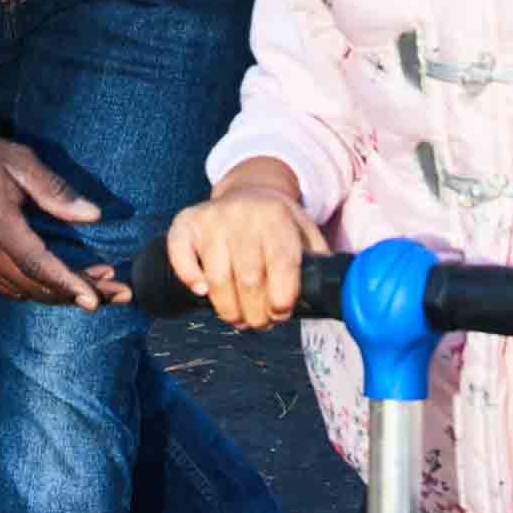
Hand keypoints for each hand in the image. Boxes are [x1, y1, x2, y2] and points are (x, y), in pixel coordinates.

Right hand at [0, 135, 115, 311]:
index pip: (39, 266)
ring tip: (97, 287)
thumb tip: (92, 216)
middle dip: (78, 294)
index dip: (70, 285)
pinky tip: (57, 283)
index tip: (98, 299)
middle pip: (36, 288)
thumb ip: (54, 190)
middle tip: (117, 294)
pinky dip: (34, 290)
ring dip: (59, 295)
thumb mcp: (18, 160)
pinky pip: (5, 288)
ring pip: (22, 293)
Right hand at [165, 170, 326, 330]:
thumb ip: (319, 260)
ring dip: (228, 309)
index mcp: (277, 217)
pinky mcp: (186, 221)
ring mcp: (213, 217)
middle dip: (256, 313)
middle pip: (250, 279)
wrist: (249, 189)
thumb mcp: (306, 231)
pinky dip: (189, 277)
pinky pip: (179, 254)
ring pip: (217, 277)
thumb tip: (332, 293)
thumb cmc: (279, 223)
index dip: (282, 299)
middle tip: (259, 323)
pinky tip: (203, 291)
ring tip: (238, 318)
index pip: (282, 265)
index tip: (280, 313)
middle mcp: (244, 214)